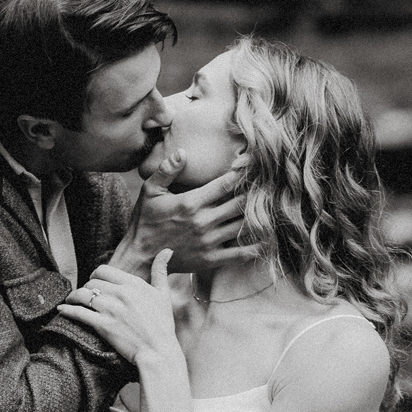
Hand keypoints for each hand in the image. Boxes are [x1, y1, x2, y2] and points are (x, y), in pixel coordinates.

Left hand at [58, 251, 182, 365]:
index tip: (93, 281)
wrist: (158, 352)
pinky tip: (62, 309)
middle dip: (85, 288)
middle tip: (84, 295)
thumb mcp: (164, 294)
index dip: (95, 275)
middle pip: (91, 282)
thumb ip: (161, 271)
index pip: (104, 270)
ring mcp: (111, 309)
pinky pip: (79, 313)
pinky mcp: (103, 325)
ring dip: (73, 297)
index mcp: (134, 284)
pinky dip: (67, 310)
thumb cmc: (163, 325)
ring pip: (83, 295)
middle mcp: (121, 293)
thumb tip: (167, 250)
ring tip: (70, 300)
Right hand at [109, 156, 256, 275]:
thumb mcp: (150, 191)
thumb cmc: (145, 221)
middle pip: (240, 204)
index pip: (225, 184)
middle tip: (269, 185)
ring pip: (243, 226)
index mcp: (191, 202)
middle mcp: (203, 221)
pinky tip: (268, 241)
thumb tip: (182, 151)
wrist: (139, 256)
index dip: (242, 173)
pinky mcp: (210, 259)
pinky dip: (255, 248)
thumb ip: (166, 170)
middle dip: (255, 193)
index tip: (254, 166)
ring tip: (272, 207)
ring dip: (258, 217)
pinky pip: (239, 254)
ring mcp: (209, 242)